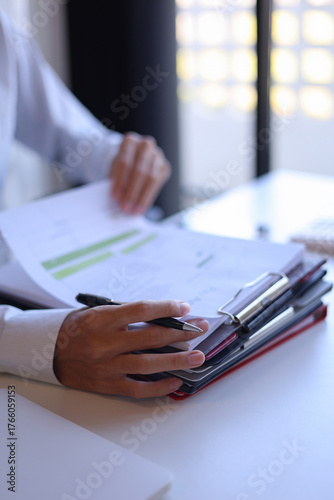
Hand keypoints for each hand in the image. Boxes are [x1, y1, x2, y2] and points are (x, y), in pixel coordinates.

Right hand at [53, 300, 207, 397]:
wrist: (51, 352)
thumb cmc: (79, 328)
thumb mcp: (98, 312)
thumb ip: (126, 314)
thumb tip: (163, 317)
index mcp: (102, 320)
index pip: (141, 310)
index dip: (166, 308)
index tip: (184, 308)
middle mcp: (105, 343)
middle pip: (150, 338)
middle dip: (180, 333)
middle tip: (200, 329)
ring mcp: (107, 367)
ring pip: (148, 365)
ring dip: (177, 361)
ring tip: (197, 357)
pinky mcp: (107, 385)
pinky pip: (138, 389)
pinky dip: (159, 386)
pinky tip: (176, 381)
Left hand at [110, 132, 170, 213]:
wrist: (131, 158)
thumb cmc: (119, 165)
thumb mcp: (113, 168)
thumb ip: (115, 180)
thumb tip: (116, 200)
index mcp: (129, 141)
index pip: (125, 162)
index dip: (119, 181)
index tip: (114, 196)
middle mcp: (145, 145)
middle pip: (139, 170)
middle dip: (131, 192)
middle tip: (124, 207)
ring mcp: (157, 155)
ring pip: (151, 178)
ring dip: (141, 197)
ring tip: (132, 210)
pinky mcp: (164, 167)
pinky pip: (157, 184)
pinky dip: (148, 198)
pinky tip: (141, 208)